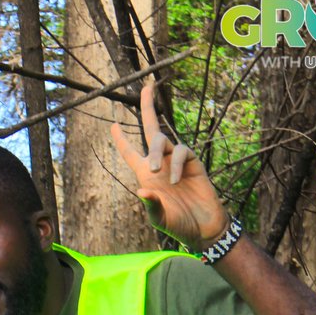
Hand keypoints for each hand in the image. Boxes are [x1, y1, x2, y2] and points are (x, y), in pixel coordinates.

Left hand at [111, 84, 229, 252]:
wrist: (203, 227)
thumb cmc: (178, 225)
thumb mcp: (159, 219)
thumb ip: (150, 205)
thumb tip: (142, 189)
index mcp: (146, 174)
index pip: (130, 152)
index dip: (121, 140)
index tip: (112, 125)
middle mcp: (160, 163)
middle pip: (152, 128)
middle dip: (148, 106)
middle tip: (146, 87)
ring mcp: (176, 161)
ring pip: (162, 139)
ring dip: (156, 152)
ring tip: (155, 172)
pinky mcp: (192, 162)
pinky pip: (180, 151)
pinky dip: (175, 163)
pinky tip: (175, 180)